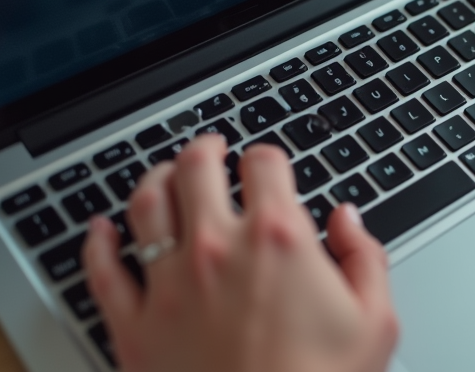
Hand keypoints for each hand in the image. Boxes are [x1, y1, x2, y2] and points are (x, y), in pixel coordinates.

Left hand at [82, 135, 397, 371]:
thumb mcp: (376, 320)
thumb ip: (366, 256)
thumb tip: (348, 220)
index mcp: (278, 239)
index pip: (265, 164)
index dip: (269, 157)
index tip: (269, 165)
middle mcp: (218, 249)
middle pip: (196, 168)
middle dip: (206, 150)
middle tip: (212, 150)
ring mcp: (170, 285)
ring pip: (146, 205)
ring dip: (156, 179)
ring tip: (165, 175)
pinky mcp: (135, 325)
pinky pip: (103, 271)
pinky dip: (98, 244)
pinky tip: (102, 232)